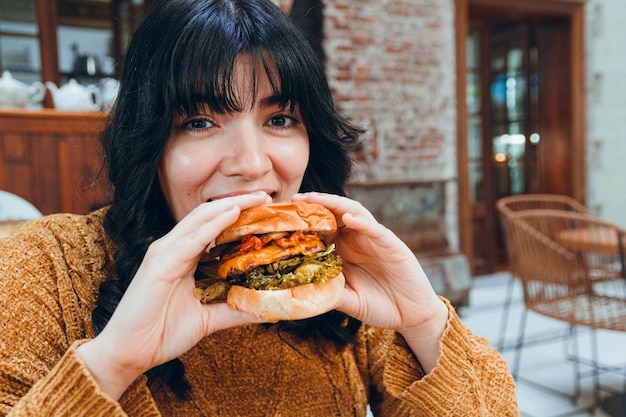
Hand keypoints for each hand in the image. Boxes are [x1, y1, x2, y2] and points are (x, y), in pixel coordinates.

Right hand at [77, 192, 271, 398]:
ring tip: (256, 198)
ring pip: (200, 219)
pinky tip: (232, 213)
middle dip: (238, 202)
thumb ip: (233, 311)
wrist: (129, 353)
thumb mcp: (207, 319)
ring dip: (230, 206)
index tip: (265, 211)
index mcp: (182, 257)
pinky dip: (213, 225)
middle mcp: (172, 249)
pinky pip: (191, 240)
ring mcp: (164, 253)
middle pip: (208, 215)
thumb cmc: (161, 333)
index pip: (212, 226)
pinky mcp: (160, 264)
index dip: (237, 215)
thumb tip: (264, 310)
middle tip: (266, 196)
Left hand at [292, 192, 447, 370]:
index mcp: (344, 251)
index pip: (321, 229)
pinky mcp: (392, 245)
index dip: (304, 222)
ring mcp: (374, 239)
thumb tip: (298, 291)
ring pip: (353, 213)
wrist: (411, 316)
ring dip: (334, 203)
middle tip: (294, 200)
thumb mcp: (348, 301)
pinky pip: (375, 229)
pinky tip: (348, 218)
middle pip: (334, 214)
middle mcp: (357, 240)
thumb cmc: (380, 306)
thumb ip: (329, 293)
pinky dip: (362, 222)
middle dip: (314, 204)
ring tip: (315, 199)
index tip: (283, 218)